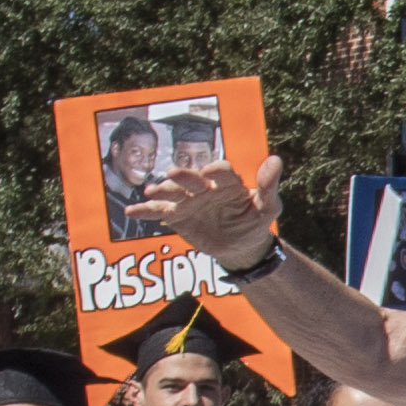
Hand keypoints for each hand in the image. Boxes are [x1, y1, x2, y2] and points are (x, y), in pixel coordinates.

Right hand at [143, 151, 289, 273]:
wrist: (240, 246)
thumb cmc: (255, 222)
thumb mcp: (268, 207)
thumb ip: (268, 186)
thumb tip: (274, 159)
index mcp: (228, 182)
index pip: (222, 173)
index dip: (217, 171)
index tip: (211, 171)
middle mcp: (205, 187)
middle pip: (193, 180)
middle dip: (184, 177)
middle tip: (173, 174)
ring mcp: (189, 200)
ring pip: (174, 194)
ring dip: (162, 190)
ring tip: (152, 190)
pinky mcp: (177, 215)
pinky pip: (159, 212)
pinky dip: (145, 211)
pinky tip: (131, 211)